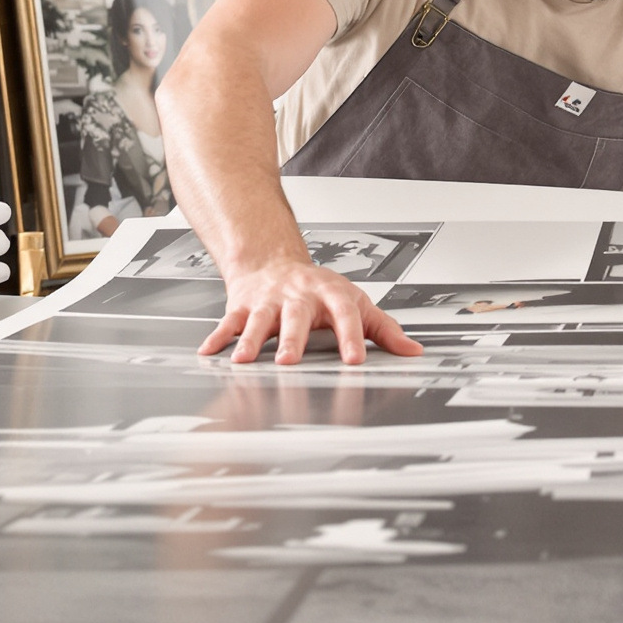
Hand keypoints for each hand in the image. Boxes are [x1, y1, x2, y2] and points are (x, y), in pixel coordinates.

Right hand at [199, 259, 421, 365]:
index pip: (345, 314)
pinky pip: (229, 321)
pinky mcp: (244, 306)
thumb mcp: (355, 303)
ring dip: (250, 340)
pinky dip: (218, 337)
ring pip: (259, 319)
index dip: (351, 336)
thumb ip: (383, 329)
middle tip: (289, 360)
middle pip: (296, 316)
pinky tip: (210, 352)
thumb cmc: (317, 289)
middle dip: (291, 338)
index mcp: (330, 294)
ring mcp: (269, 300)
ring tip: (243, 361)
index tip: (354, 360)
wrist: (274, 261)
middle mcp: (298, 295)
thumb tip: (413, 350)